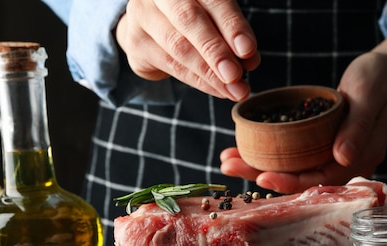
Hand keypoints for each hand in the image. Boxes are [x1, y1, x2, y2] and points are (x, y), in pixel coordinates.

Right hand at [115, 0, 260, 100]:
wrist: (152, 26)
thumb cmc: (194, 20)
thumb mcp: (217, 20)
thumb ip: (232, 36)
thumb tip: (250, 61)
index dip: (231, 25)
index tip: (247, 50)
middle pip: (189, 20)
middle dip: (216, 51)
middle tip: (236, 75)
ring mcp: (144, 15)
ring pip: (178, 47)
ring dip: (210, 73)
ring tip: (233, 89)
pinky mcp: (136, 41)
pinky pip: (171, 65)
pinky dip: (199, 80)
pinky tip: (218, 90)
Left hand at [220, 12, 386, 193]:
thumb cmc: (380, 79)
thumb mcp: (369, 96)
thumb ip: (357, 126)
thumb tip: (342, 156)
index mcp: (359, 158)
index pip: (320, 179)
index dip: (291, 182)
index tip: (262, 177)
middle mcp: (343, 163)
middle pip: (299, 178)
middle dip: (262, 175)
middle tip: (228, 165)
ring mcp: (332, 155)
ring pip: (292, 169)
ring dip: (259, 165)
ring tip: (227, 158)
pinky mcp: (322, 145)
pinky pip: (293, 155)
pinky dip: (269, 153)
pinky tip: (245, 147)